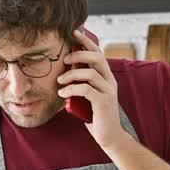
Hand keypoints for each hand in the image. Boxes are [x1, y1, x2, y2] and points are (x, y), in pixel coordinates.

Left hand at [57, 29, 129, 150]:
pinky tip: (63, 93)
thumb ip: (81, 84)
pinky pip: (86, 90)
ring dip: (71, 75)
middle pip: (96, 58)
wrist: (109, 137)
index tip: (74, 32)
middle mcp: (110, 81)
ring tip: (59, 81)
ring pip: (90, 73)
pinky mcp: (103, 102)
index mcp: (106, 77)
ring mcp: (108, 91)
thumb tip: (63, 74)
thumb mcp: (87, 97)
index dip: (87, 41)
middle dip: (78, 54)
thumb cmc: (96, 116)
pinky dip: (72, 89)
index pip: (98, 53)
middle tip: (64, 60)